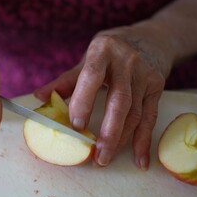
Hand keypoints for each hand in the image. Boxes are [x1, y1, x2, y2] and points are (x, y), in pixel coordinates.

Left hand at [35, 22, 175, 169]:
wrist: (150, 37)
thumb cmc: (110, 50)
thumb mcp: (88, 58)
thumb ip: (66, 80)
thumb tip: (39, 97)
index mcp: (102, 50)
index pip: (91, 76)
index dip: (83, 101)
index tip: (75, 125)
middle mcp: (126, 61)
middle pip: (119, 100)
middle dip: (108, 131)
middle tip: (96, 155)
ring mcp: (145, 74)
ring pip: (135, 112)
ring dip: (121, 139)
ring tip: (105, 158)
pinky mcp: (157, 86)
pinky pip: (150, 117)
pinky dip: (143, 140)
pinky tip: (139, 159)